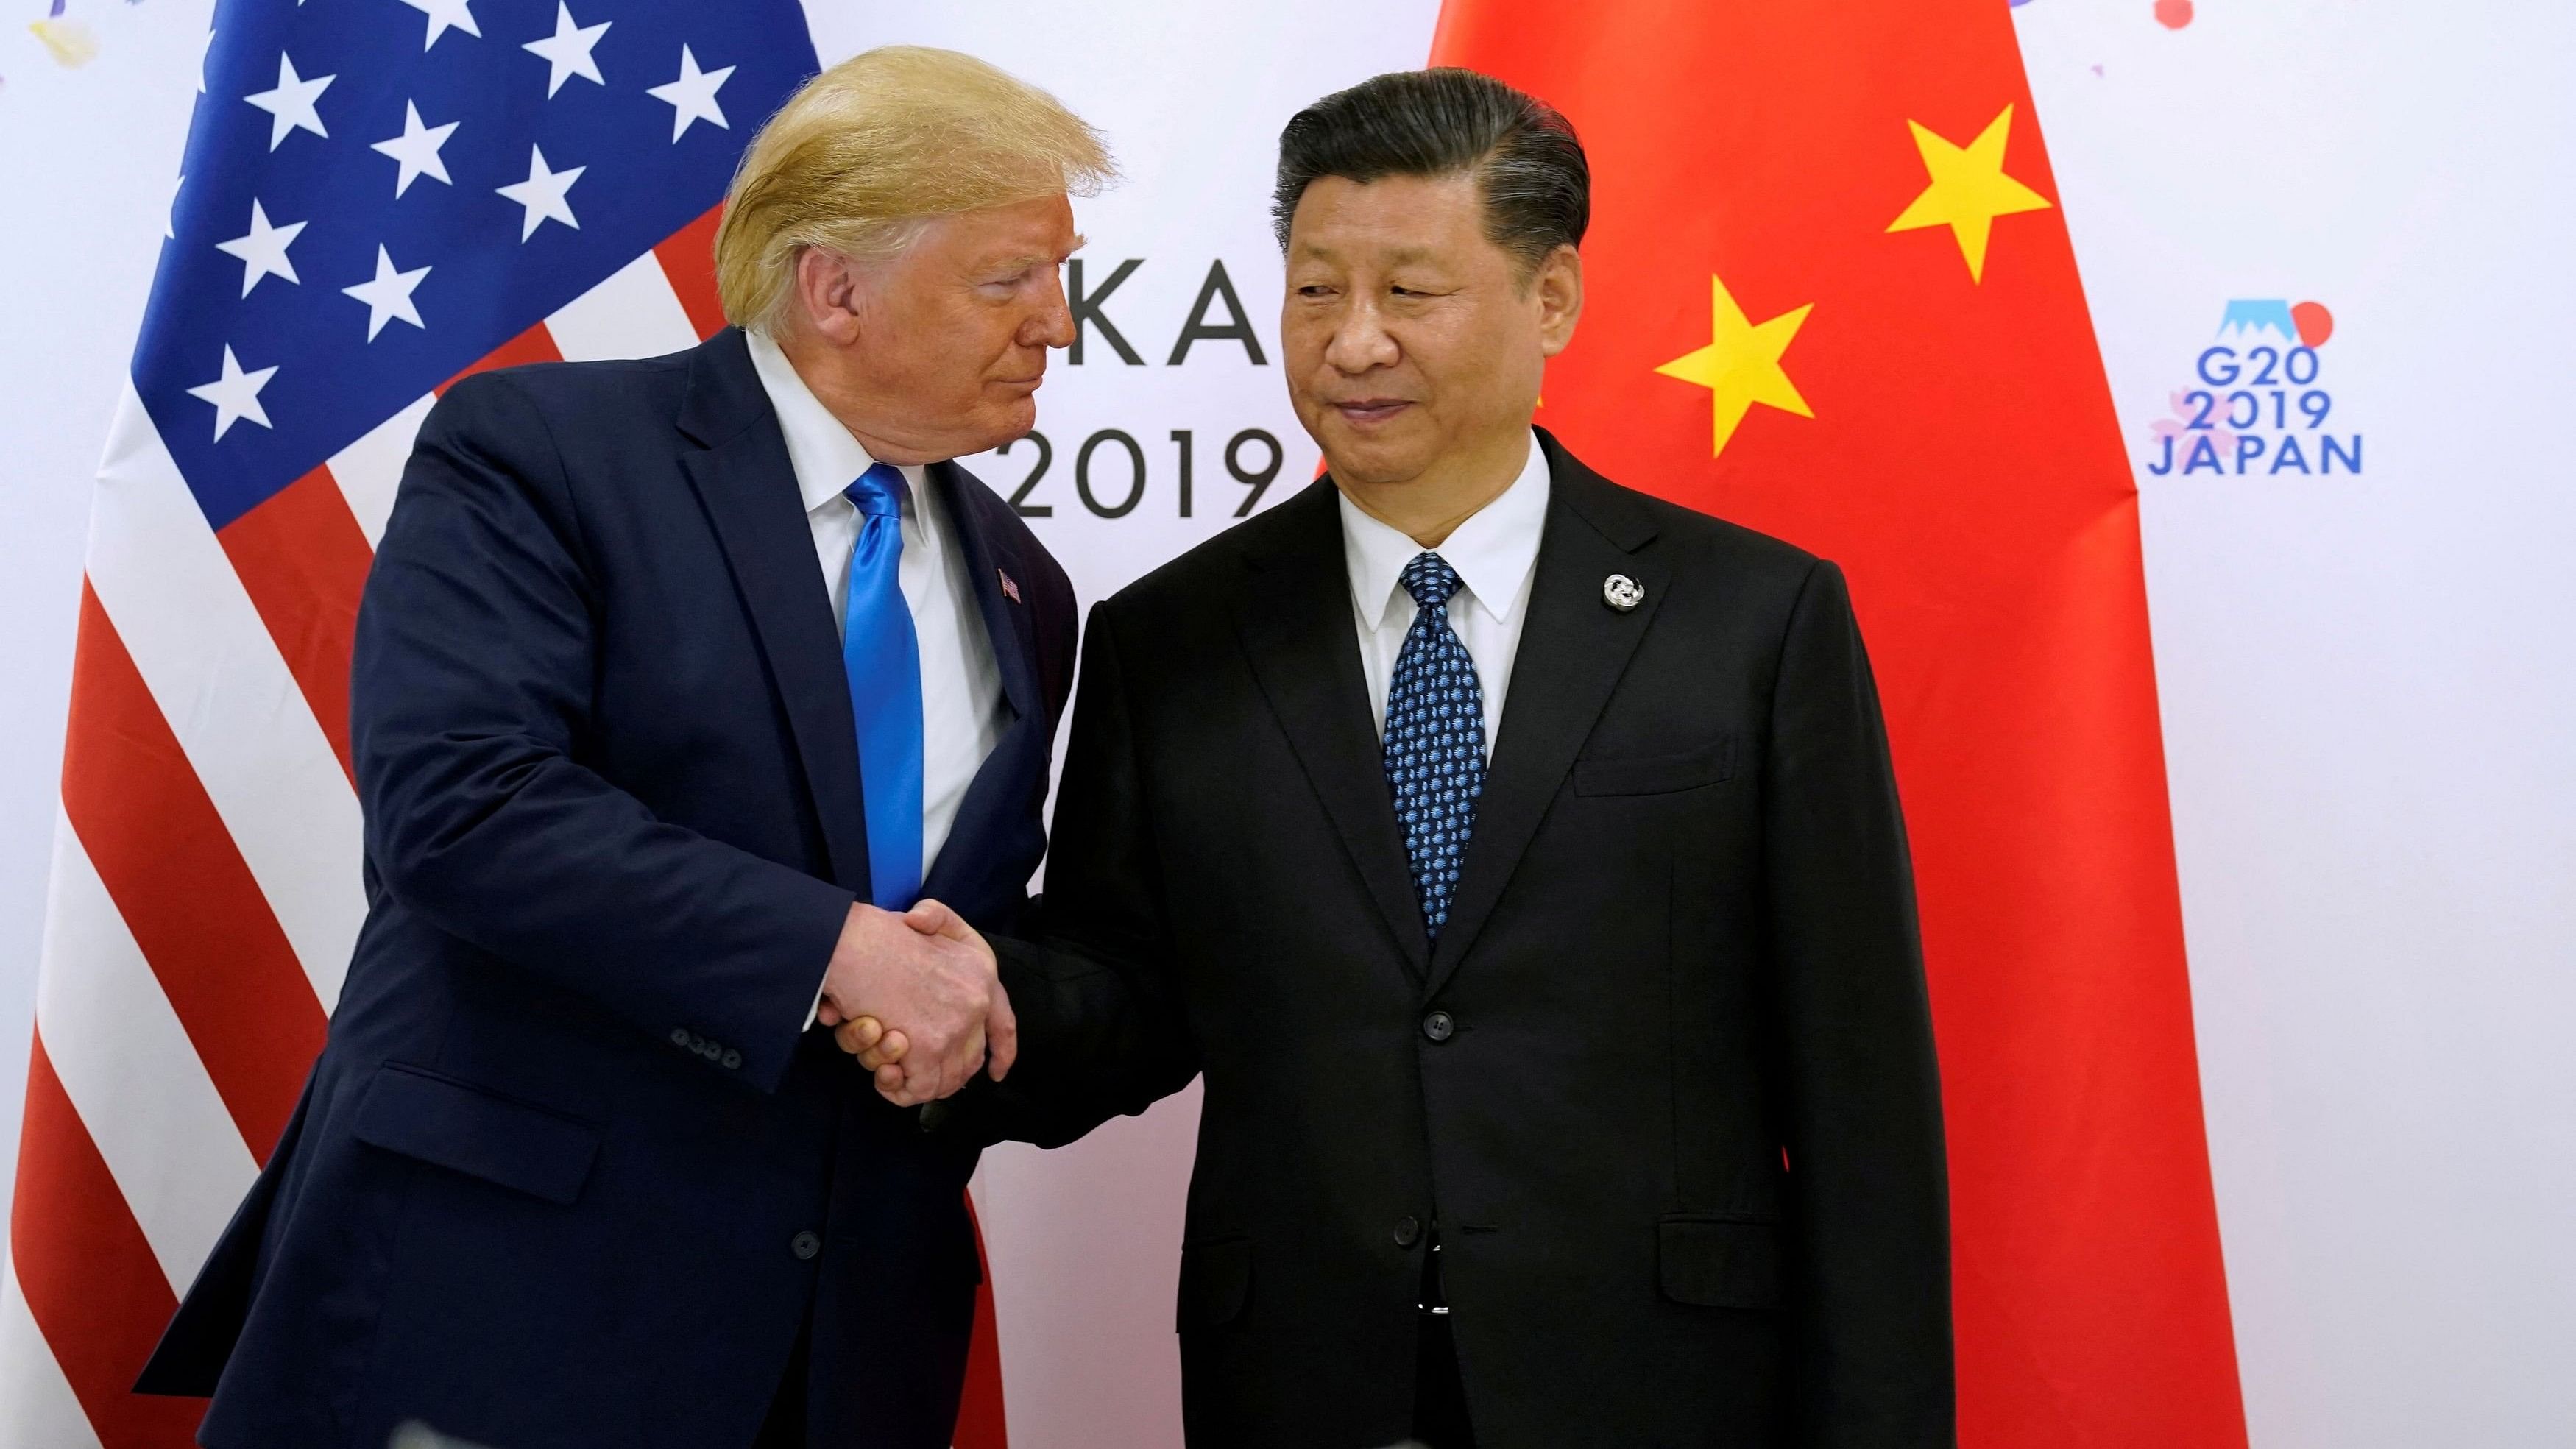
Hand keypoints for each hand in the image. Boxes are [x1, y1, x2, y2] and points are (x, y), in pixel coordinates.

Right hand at [815, 899, 1013, 1104]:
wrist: (851, 943)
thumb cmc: (876, 933)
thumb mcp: (924, 915)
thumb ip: (936, 918)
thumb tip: (922, 925)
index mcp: (981, 970)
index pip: (1003, 1024)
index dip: (1002, 1052)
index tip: (996, 1072)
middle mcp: (976, 1001)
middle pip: (970, 1060)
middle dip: (943, 1074)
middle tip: (911, 1072)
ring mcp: (955, 1028)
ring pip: (945, 1079)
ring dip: (913, 1079)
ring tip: (885, 1064)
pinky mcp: (927, 1050)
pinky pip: (920, 1088)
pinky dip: (898, 1088)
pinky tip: (884, 1075)